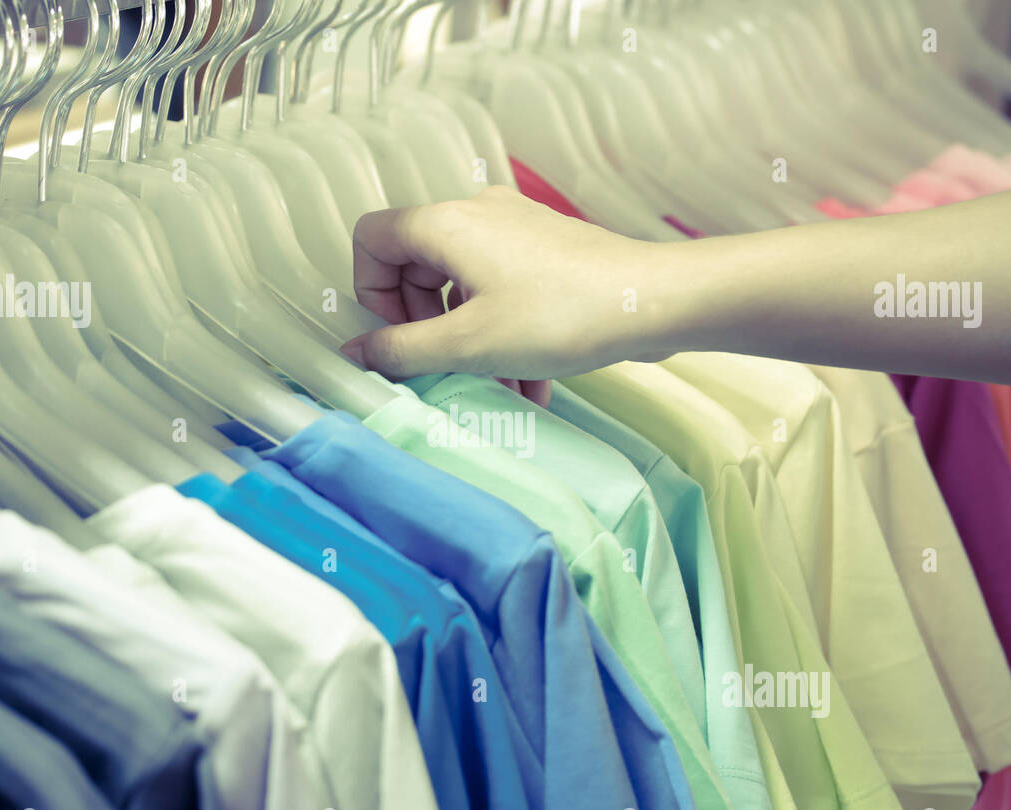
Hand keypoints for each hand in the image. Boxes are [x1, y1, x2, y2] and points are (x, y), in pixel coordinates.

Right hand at [342, 185, 672, 405]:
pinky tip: (529, 389)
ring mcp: (516, 231)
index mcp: (446, 224)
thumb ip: (402, 351)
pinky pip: (503, 293)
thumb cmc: (561, 316)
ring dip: (469, 344)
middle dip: (424, 329)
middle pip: (417, 268)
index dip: (371, 293)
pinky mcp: (547, 253)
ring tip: (495, 392)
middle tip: (444, 371)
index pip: (372, 239)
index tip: (398, 340)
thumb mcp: (469, 344)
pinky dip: (503, 337)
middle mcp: (478, 215)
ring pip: (464, 289)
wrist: (653, 301)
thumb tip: (357, 353)